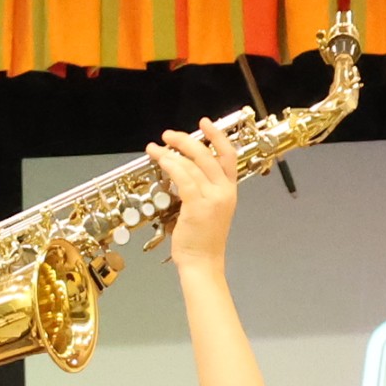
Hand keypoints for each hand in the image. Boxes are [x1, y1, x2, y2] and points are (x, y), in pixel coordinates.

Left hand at [153, 120, 243, 269]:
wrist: (203, 262)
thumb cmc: (202, 240)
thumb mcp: (209, 209)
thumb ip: (201, 188)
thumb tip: (182, 170)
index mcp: (230, 190)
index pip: (228, 155)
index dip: (217, 136)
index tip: (205, 123)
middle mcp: (224, 191)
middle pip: (207, 155)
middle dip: (185, 140)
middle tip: (168, 135)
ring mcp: (212, 198)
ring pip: (191, 165)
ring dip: (171, 153)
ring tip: (156, 148)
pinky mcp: (197, 206)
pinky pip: (183, 178)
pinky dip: (171, 166)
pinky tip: (161, 161)